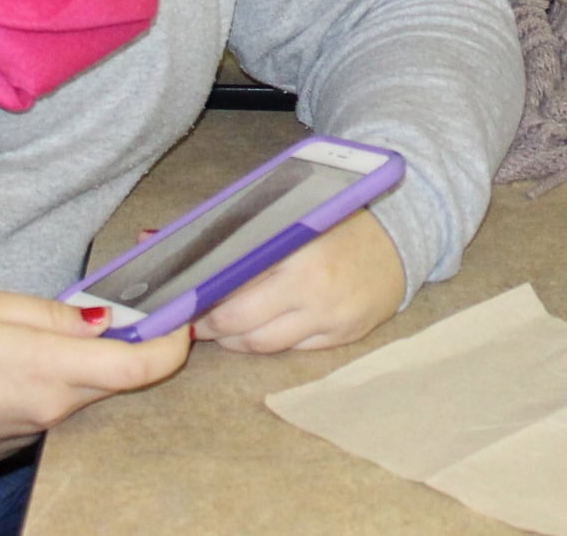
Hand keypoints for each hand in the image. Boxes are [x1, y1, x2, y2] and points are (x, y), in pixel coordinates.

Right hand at [0, 289, 190, 480]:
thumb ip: (58, 314)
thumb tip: (108, 319)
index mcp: (52, 371)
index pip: (142, 367)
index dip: (173, 341)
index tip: (181, 316)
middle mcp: (52, 411)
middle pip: (119, 382)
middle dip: (133, 347)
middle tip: (120, 311)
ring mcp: (34, 435)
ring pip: (84, 397)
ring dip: (87, 367)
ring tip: (54, 334)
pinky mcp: (15, 446)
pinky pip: (53, 413)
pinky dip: (53, 387)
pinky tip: (20, 367)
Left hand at [193, 210, 404, 353]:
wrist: (401, 236)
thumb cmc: (338, 220)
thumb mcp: (293, 216)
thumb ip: (241, 233)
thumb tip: (165, 246)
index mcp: (296, 249)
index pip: (230, 283)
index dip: (200, 297)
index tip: (182, 299)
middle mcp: (312, 288)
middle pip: (239, 322)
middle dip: (209, 325)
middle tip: (196, 319)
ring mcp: (329, 317)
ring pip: (262, 344)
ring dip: (235, 340)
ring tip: (224, 328)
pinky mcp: (342, 337)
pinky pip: (292, 350)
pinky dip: (270, 342)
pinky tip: (261, 330)